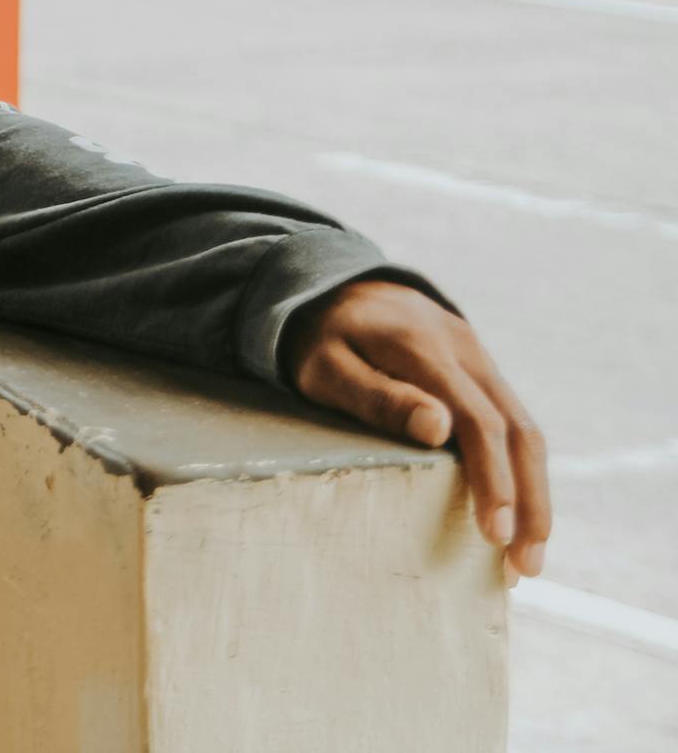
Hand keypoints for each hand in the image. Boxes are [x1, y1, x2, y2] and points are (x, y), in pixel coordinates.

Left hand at [284, 278, 547, 580]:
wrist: (332, 286)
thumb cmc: (319, 337)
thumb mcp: (326, 366)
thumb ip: (378, 396)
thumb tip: (439, 429)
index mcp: (428, 350)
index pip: (479, 424)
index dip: (494, 481)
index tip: (496, 535)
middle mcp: (466, 351)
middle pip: (520, 433)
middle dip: (530, 504)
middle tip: (525, 569)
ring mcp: (479, 358)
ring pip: (527, 430)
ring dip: (534, 494)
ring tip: (527, 556)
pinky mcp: (480, 369)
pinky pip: (513, 422)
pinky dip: (521, 470)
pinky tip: (517, 511)